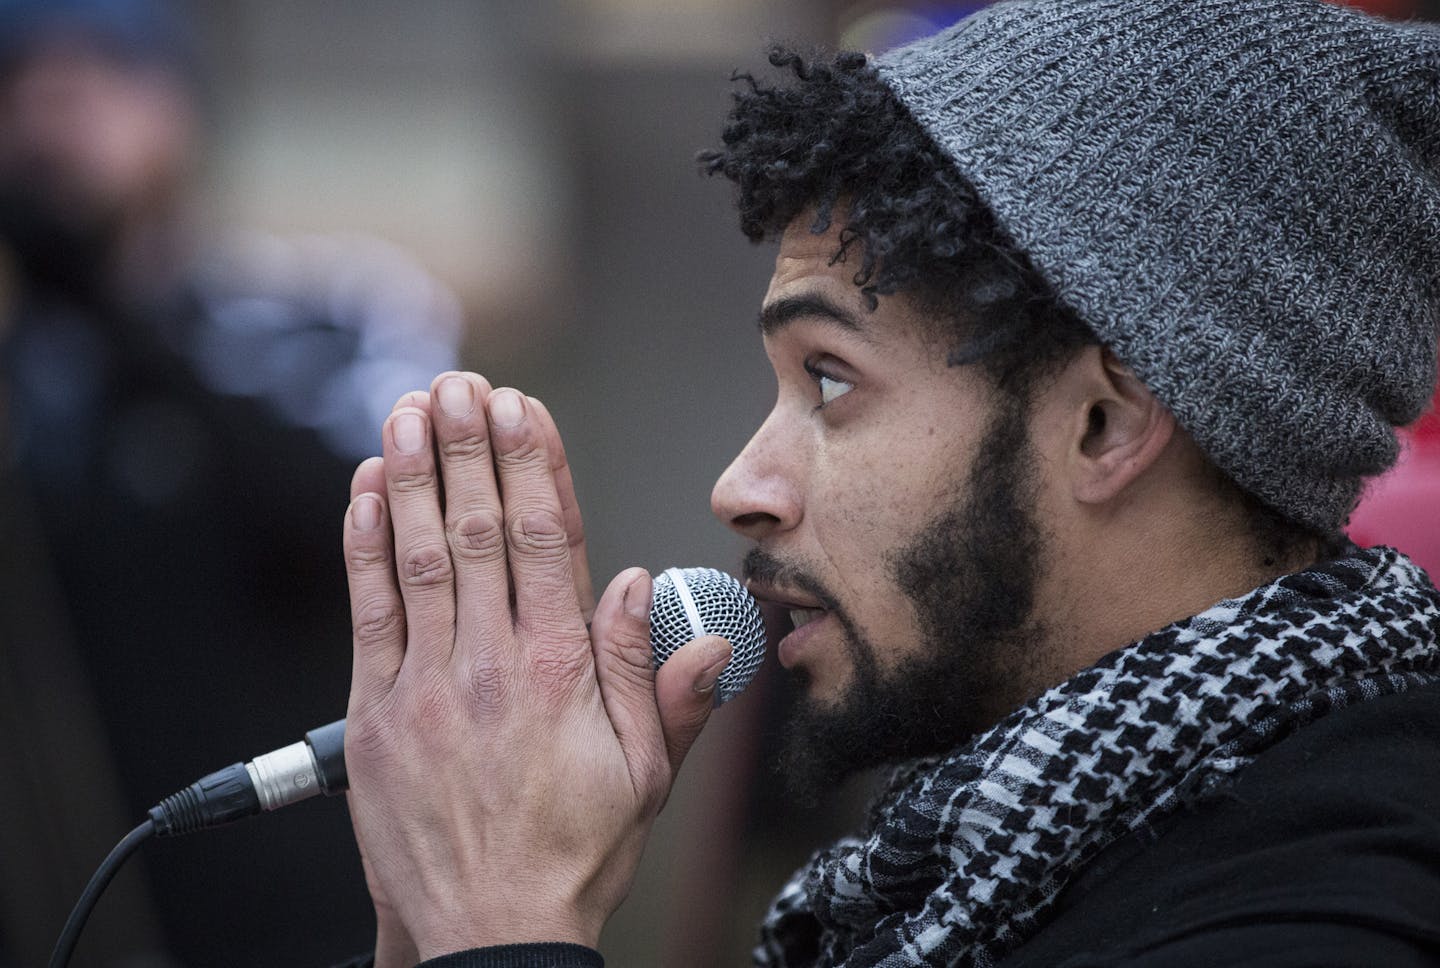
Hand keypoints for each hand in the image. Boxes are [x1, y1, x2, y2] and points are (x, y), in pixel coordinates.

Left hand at [341, 372, 731, 960]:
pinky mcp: (375, 713)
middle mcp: (491, 665)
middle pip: (480, 530)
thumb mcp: (647, 774)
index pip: (548, 540)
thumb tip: (651, 587)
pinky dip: (366, 544)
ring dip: (417, 475)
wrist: (487, 931)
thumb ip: (657, 678)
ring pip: (421, 555)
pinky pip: (368, 610)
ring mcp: (425, 685)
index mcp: (561, 672)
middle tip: (462, 383)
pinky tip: (370, 490)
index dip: (533, 465)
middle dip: (470, 446)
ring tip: (413, 409)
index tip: (523, 409)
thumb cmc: (572, 852)